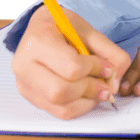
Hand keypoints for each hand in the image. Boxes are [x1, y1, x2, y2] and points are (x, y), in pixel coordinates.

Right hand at [11, 5, 130, 119]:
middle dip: (90, 89)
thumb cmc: (62, 27)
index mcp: (38, 41)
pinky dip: (79, 107)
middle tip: (106, 85)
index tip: (107, 68)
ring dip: (87, 102)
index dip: (95, 70)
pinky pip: (58, 112)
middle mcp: (23, 64)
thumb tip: (115, 83)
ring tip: (99, 91)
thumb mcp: (88, 30)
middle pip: (61, 91)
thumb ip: (109, 52)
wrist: (39, 28)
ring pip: (60, 106)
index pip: (71, 67)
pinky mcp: (29, 96)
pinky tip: (87, 96)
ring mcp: (24, 83)